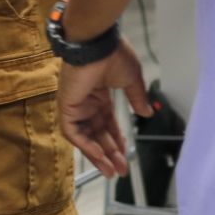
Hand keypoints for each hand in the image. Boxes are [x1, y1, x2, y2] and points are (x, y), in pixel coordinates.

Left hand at [58, 43, 151, 177]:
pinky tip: (101, 157)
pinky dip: (87, 146)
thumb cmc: (113, 55)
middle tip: (120, 170)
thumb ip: (137, 98)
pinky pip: (75, 133)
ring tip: (112, 170)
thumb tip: (147, 113)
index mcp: (100, 95)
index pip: (107, 123)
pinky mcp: (66, 107)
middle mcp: (86, 102)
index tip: (126, 155)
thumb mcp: (132, 80)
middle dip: (110, 153)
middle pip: (98, 134)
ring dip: (99, 155)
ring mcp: (76, 105)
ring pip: (86, 138)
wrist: (97, 44)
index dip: (116, 139)